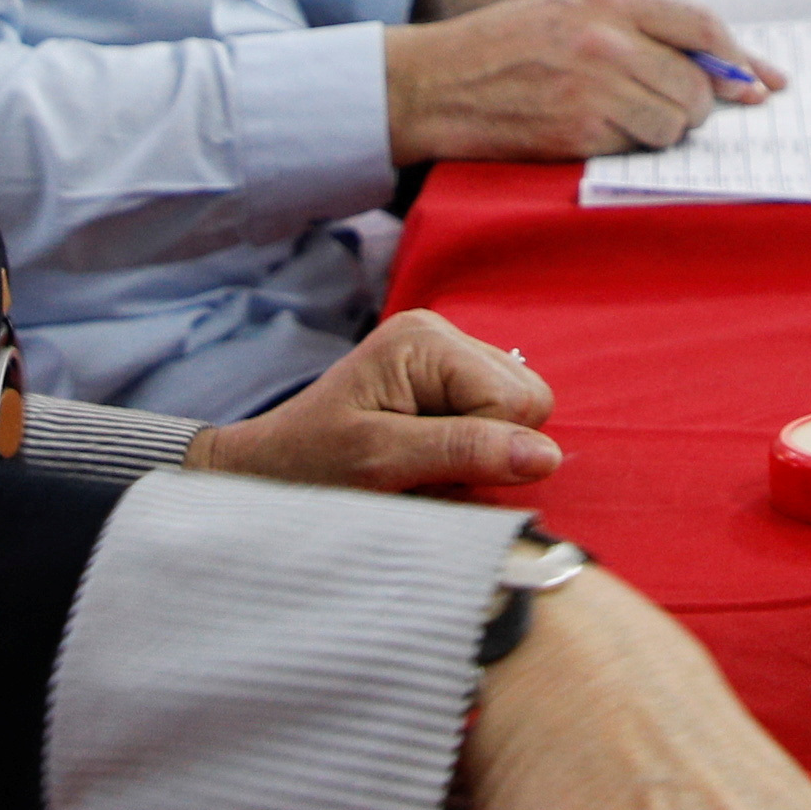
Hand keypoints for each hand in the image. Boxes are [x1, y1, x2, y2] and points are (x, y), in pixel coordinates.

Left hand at [182, 312, 562, 496]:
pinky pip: (499, 422)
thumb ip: (464, 452)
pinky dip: (469, 452)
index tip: (425, 467)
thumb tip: (547, 457)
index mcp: (426, 339)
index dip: (487, 450)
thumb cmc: (308, 466)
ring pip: (520, 415)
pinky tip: (423, 456)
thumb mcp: (379, 462)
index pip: (518, 400)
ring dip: (477, 453)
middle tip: (421, 465)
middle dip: (487, 448)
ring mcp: (445, 358)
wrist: (264, 474)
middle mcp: (441, 335)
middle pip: (528, 401)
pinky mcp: (444, 385)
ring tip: (417, 462)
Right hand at [388, 0, 777, 159]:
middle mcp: (607, 41)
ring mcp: (594, 88)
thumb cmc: (501, 46)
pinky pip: (637, 148)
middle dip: (699, 104)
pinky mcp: (578, 132)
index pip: (701, 25)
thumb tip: (720, 68)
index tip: (760, 82)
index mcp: (607, 2)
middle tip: (678, 110)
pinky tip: (598, 132)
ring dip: (666, 130)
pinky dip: (630, 147)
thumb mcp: (566, 10)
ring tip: (628, 119)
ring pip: (674, 122)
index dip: (739, 58)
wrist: (433, 83)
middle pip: (697, 82)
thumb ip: (636, 29)